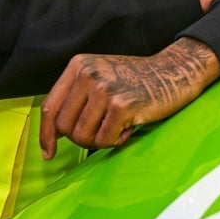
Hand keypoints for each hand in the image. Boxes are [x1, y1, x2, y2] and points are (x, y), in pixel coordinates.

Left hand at [40, 38, 219, 159]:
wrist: (173, 71)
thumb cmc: (135, 80)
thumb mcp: (99, 76)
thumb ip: (75, 97)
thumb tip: (53, 133)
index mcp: (78, 66)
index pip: (49, 107)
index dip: (46, 135)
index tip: (48, 152)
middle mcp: (88, 74)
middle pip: (64, 126)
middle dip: (80, 138)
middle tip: (101, 132)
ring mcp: (104, 89)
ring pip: (82, 137)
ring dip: (99, 140)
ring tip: (117, 126)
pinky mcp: (121, 106)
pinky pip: (104, 141)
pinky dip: (115, 141)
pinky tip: (128, 127)